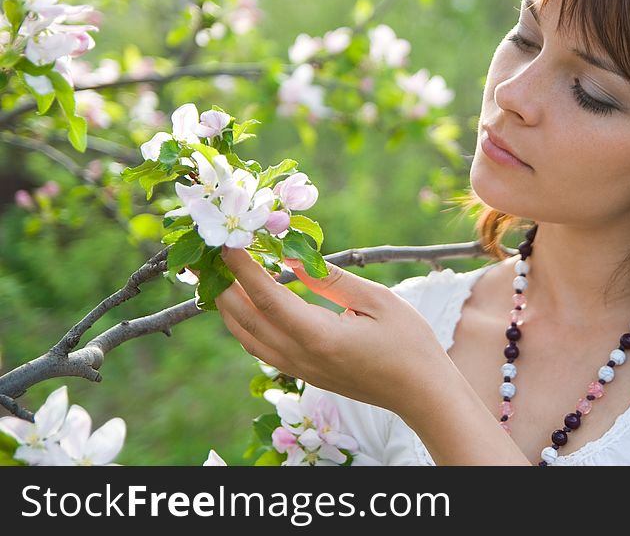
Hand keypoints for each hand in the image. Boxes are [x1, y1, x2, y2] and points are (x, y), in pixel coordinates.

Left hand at [196, 246, 452, 419]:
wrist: (420, 392)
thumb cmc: (409, 343)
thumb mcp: (378, 301)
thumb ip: (333, 280)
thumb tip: (295, 259)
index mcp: (319, 336)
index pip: (267, 298)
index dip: (242, 268)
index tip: (225, 242)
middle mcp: (301, 356)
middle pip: (245, 319)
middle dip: (221, 284)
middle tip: (205, 254)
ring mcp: (299, 369)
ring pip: (246, 337)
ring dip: (227, 305)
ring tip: (216, 275)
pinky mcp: (304, 373)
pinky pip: (260, 348)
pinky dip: (243, 324)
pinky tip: (244, 305)